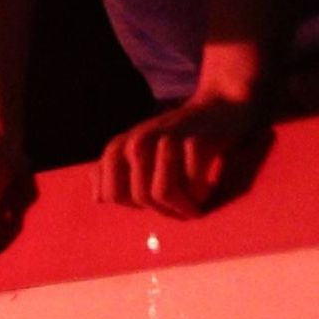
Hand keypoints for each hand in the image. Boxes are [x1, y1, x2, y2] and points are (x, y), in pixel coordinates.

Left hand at [98, 88, 270, 218]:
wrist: (221, 106)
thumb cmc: (177, 138)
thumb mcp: (139, 150)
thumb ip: (112, 172)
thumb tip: (97, 198)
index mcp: (119, 147)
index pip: (110, 196)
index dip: (132, 207)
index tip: (153, 204)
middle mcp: (138, 142)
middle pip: (140, 198)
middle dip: (163, 211)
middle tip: (180, 211)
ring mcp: (167, 140)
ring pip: (163, 194)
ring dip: (181, 209)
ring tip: (193, 207)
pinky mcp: (197, 142)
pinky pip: (192, 186)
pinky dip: (200, 196)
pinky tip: (206, 192)